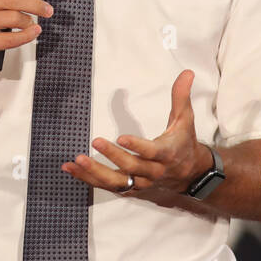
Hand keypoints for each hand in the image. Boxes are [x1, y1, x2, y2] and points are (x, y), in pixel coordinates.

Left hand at [64, 69, 211, 200]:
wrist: (189, 174)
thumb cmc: (183, 143)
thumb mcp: (185, 120)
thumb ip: (181, 97)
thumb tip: (186, 73)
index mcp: (166, 153)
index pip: (152, 151)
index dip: (137, 146)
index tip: (120, 137)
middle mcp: (153, 171)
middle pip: (132, 167)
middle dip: (113, 156)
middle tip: (95, 141)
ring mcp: (141, 183)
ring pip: (117, 182)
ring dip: (95, 173)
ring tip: (77, 160)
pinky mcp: (130, 188)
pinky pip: (108, 186)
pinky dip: (88, 179)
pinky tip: (71, 168)